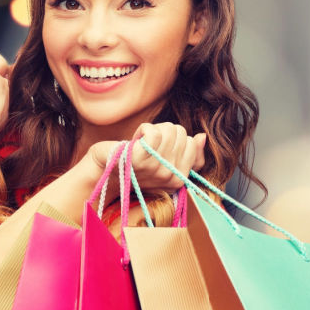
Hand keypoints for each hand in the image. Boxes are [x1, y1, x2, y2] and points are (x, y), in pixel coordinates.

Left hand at [82, 123, 206, 197]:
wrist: (107, 171)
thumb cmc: (136, 165)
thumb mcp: (165, 161)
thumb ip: (188, 153)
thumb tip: (202, 137)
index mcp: (178, 180)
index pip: (191, 143)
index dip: (174, 139)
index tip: (159, 149)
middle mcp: (169, 177)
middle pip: (181, 134)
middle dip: (165, 132)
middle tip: (149, 145)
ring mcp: (155, 169)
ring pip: (170, 131)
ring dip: (154, 130)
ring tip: (142, 142)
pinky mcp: (139, 158)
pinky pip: (154, 132)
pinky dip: (145, 128)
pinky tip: (137, 139)